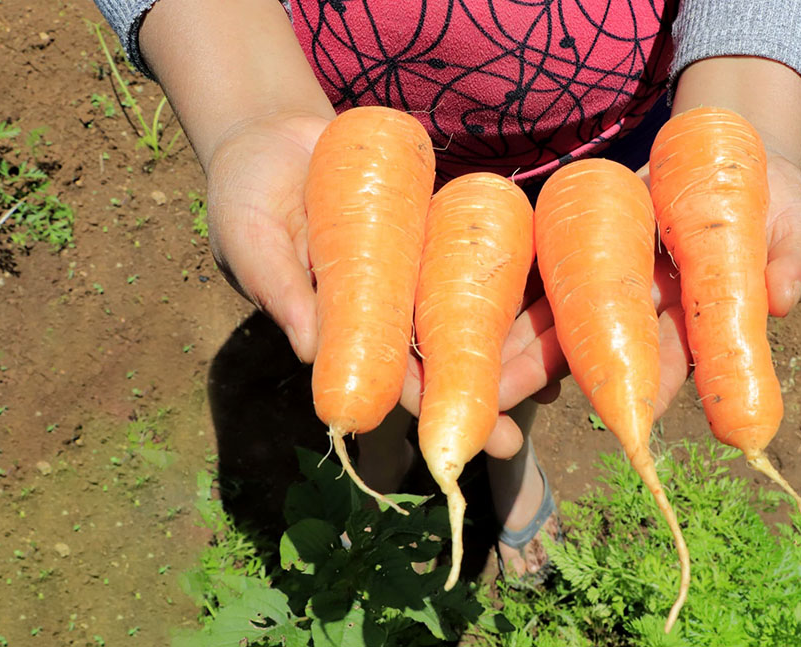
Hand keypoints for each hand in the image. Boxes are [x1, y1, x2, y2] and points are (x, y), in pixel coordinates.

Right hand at [206, 110, 540, 458]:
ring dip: (506, 350)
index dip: (416, 404)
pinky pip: (472, 254)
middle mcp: (383, 305)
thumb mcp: (251, 239)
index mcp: (339, 324)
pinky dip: (508, 279)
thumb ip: (282, 289)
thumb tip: (310, 352)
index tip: (449, 440)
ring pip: (462, 313)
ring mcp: (412, 267)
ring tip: (555, 386)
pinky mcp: (433, 225)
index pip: (381, 372)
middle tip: (513, 441)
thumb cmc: (245, 194)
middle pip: (435, 355)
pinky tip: (553, 307)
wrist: (272, 131)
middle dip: (474, 395)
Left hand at [494, 150, 800, 436]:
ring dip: (510, 355)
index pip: (674, 358)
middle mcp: (641, 311)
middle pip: (593, 352)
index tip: (632, 409)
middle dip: (548, 379)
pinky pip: (534, 279)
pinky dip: (502, 303)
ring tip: (471, 384)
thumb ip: (792, 258)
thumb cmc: (770, 198)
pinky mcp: (576, 245)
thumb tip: (783, 297)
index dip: (653, 381)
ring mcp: (605, 281)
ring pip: (552, 325)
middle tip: (503, 414)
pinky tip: (462, 331)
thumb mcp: (792, 221)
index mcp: (696, 317)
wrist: (730, 155)